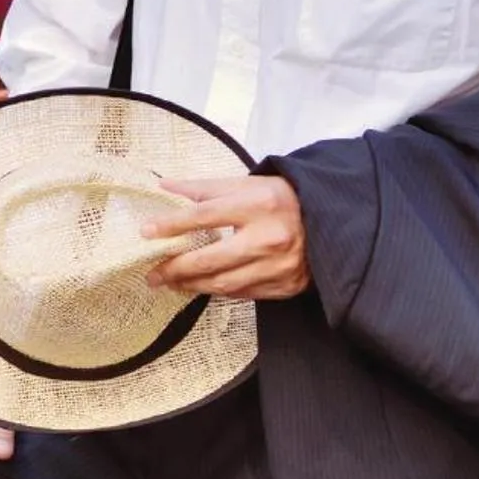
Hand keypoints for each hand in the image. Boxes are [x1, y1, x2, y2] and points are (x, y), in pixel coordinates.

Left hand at [143, 174, 310, 300]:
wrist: (331, 219)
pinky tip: (202, 286)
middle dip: (175, 269)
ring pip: (224, 283)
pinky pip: (243, 294)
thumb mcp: (247, 184)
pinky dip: (219, 290)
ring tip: (172, 283)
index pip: (203, 215)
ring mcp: (279, 265)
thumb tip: (166, 187)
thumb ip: (204, 188)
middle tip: (153, 273)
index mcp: (258, 204)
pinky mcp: (286, 285)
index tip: (147, 232)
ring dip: (192, 285)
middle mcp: (269, 237)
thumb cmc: (284, 198)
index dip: (171, 225)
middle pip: (210, 259)